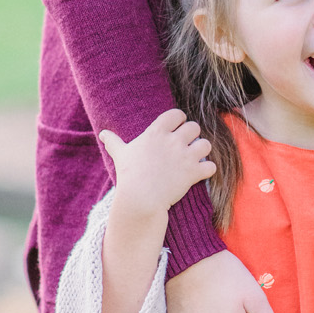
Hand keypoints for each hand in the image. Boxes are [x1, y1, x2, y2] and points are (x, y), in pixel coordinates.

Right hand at [100, 109, 214, 215]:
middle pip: (194, 127)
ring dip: (202, 151)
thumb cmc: (129, 175)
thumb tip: (102, 134)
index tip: (177, 128)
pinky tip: (200, 173)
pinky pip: (211, 166)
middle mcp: (173, 141)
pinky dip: (208, 170)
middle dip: (192, 136)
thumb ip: (113, 142)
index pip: (177, 114)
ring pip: (206, 144)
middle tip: (186, 146)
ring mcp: (185, 156)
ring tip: (195, 158)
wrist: (140, 198)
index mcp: (157, 133)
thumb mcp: (120, 155)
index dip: (180, 120)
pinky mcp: (193, 172)